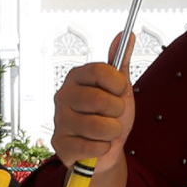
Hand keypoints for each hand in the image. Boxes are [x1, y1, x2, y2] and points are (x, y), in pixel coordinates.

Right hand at [52, 43, 134, 174]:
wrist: (105, 150)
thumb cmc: (109, 117)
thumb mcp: (119, 89)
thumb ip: (121, 63)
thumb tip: (126, 35)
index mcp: (76, 78)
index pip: (101, 71)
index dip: (118, 84)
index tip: (121, 91)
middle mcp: (63, 96)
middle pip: (100, 99)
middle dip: (117, 111)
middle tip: (112, 115)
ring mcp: (59, 120)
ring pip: (99, 126)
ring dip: (112, 132)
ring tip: (106, 132)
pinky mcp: (60, 144)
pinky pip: (93, 147)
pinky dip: (103, 148)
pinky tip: (96, 145)